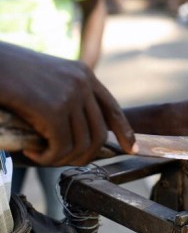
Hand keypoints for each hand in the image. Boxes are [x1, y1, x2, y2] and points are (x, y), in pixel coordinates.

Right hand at [0, 42, 135, 165]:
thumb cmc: (9, 72)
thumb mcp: (48, 78)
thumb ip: (68, 97)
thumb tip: (82, 130)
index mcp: (84, 74)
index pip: (112, 109)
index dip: (124, 132)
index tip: (131, 149)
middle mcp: (82, 83)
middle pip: (98, 133)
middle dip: (84, 155)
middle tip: (62, 160)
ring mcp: (70, 95)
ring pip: (81, 144)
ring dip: (62, 158)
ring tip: (43, 155)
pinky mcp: (53, 109)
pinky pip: (62, 147)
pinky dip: (49, 157)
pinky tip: (34, 153)